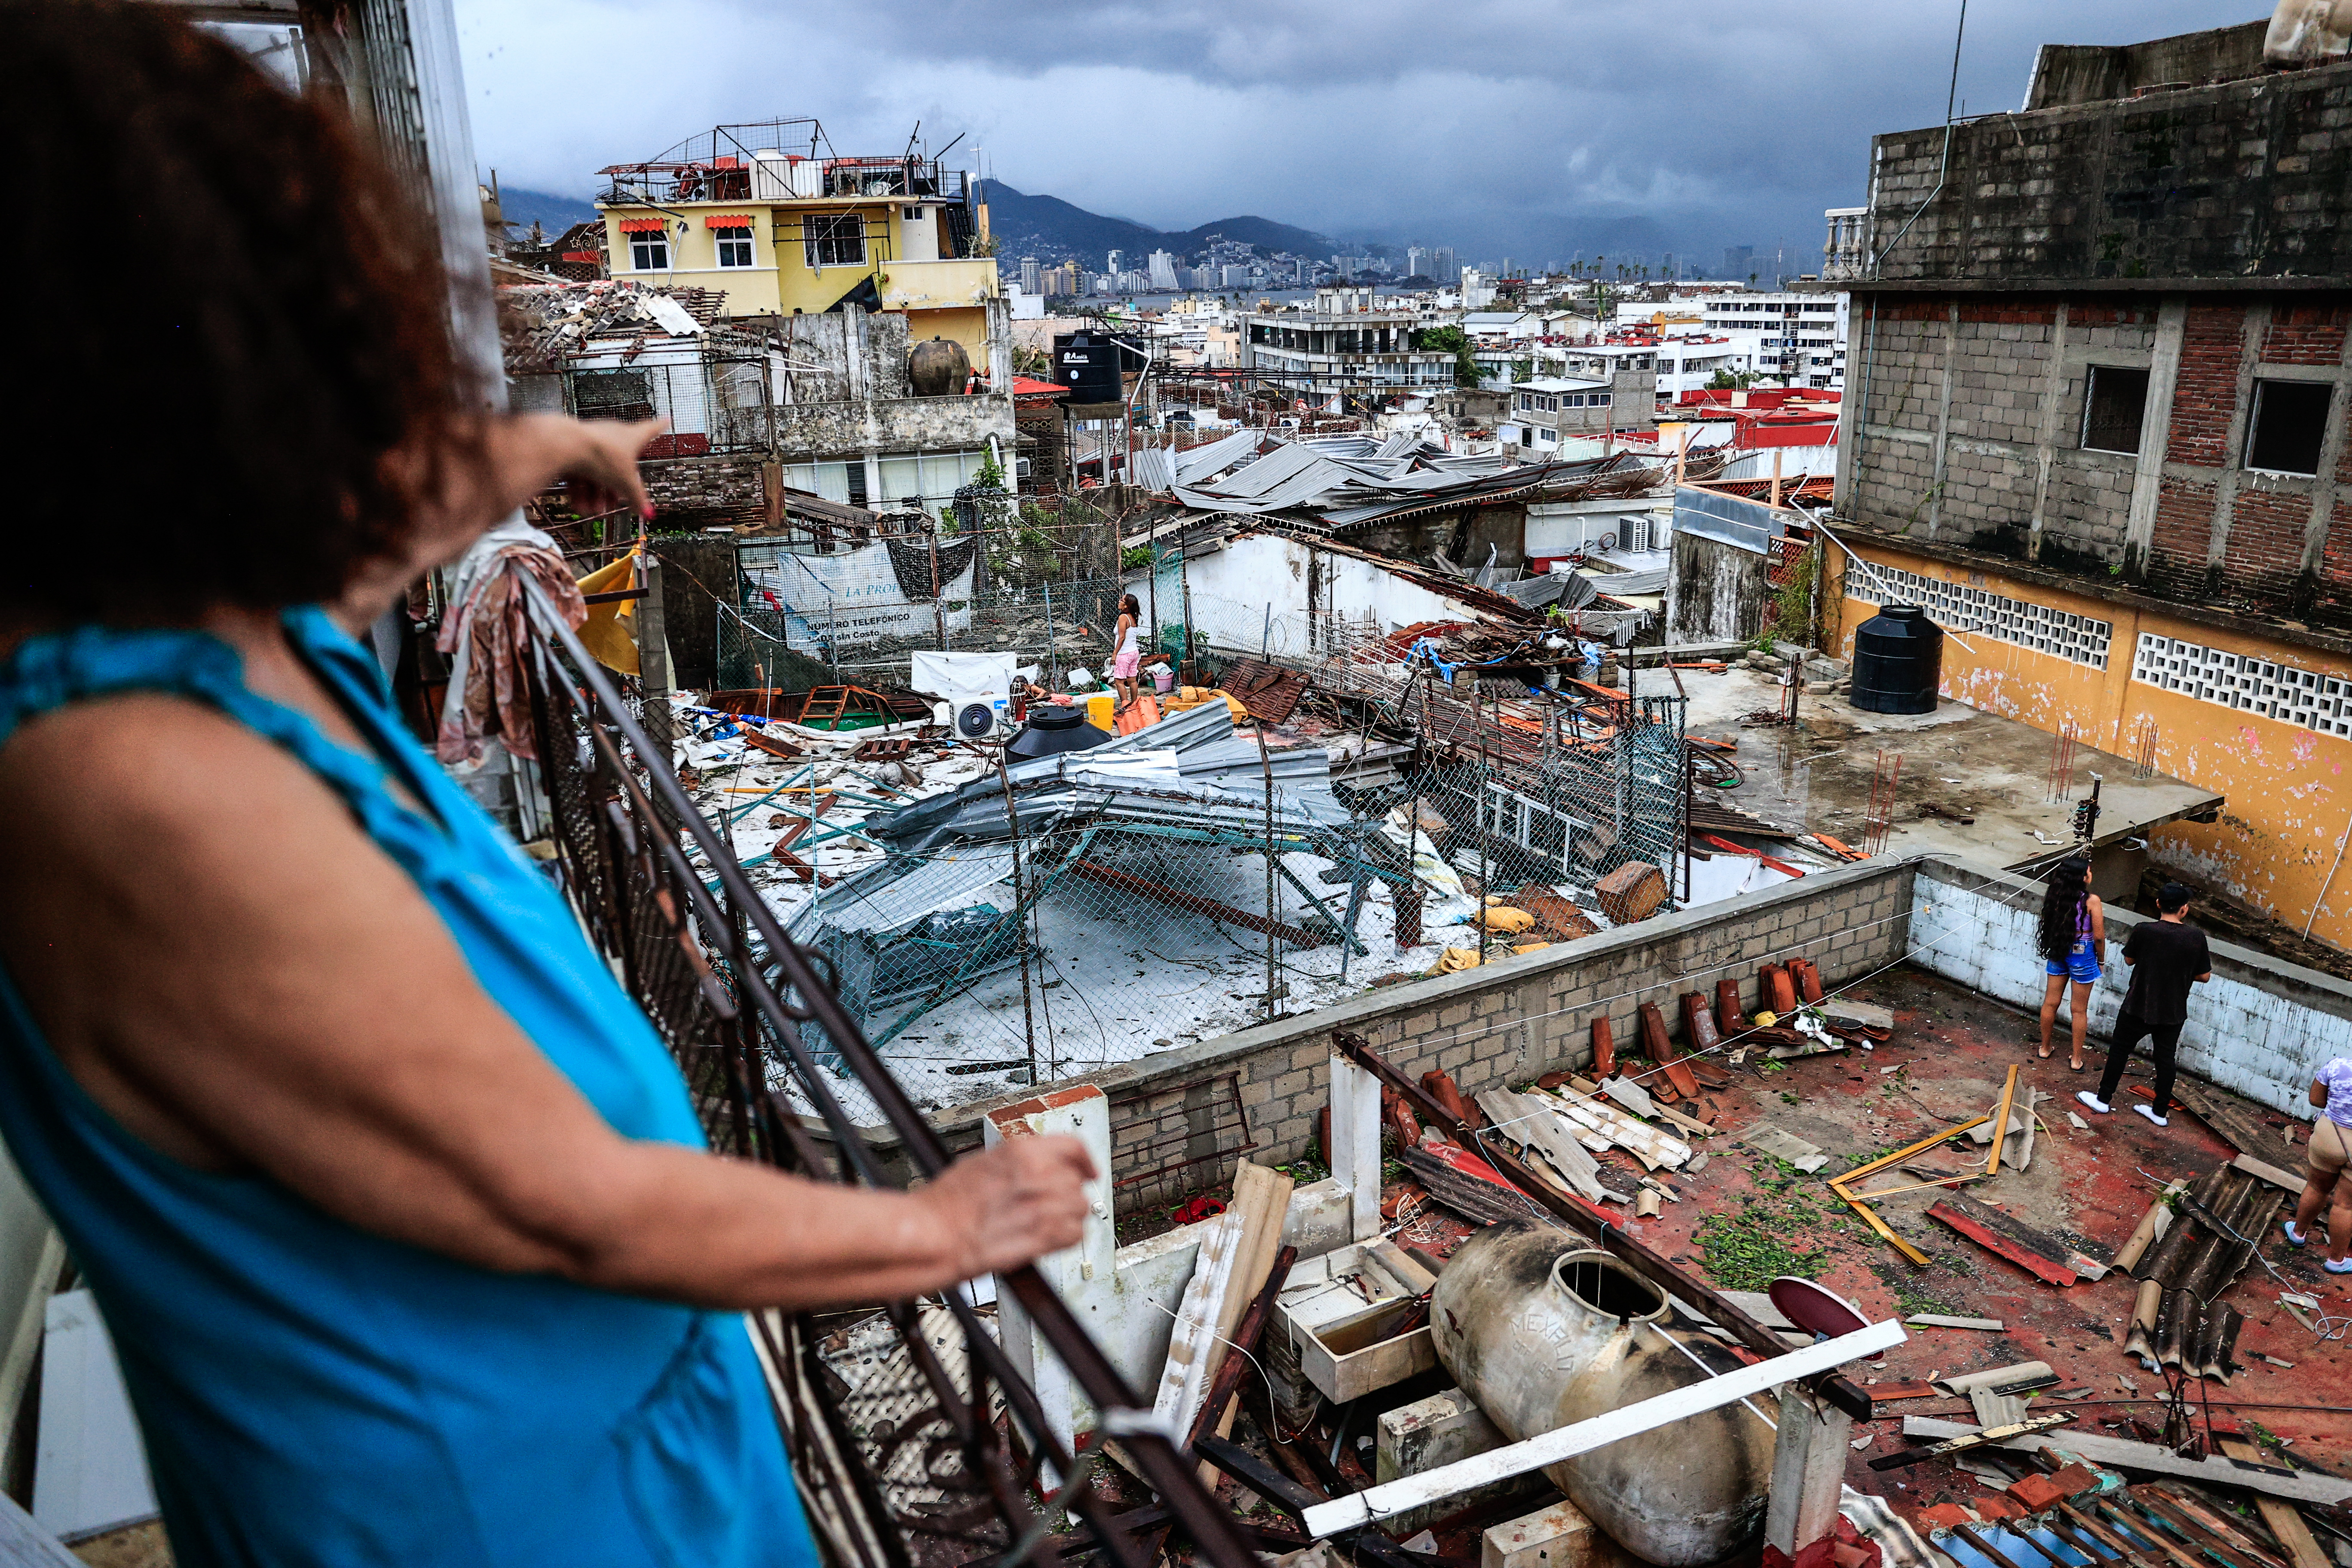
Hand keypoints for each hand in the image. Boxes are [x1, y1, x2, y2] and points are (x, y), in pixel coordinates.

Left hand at [557, 416, 664, 522]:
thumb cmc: (598, 454)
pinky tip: (579, 504)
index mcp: (631, 437)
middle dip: (615, 487)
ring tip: (592, 509)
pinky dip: (581, 488)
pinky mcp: (574, 448)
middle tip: (613, 502)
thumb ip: (636, 498)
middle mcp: (612, 435)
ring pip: (597, 472)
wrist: (565, 446)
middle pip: (619, 464)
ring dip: (595, 494)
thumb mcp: (625, 483)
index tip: (666, 419)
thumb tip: (647, 511)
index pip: (651, 429)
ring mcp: (592, 441)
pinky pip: (581, 471)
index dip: (660, 425)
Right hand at [919, 1135, 1095, 1279]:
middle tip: (1049, 1205)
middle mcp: (1037, 1173)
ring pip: (1080, 1207)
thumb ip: (1019, 1161)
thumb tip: (1038, 1165)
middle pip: (1076, 1180)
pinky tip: (1048, 1238)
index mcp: (1021, 1151)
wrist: (935, 1234)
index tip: (1089, 1170)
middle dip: (1066, 1193)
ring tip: (1045, 1223)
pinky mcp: (1044, 1235)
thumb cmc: (946, 1204)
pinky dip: (1066, 1238)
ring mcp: (1043, 1204)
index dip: (1085, 1159)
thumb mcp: (982, 1162)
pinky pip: (1076, 1234)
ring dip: (1068, 1216)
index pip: (1072, 1146)